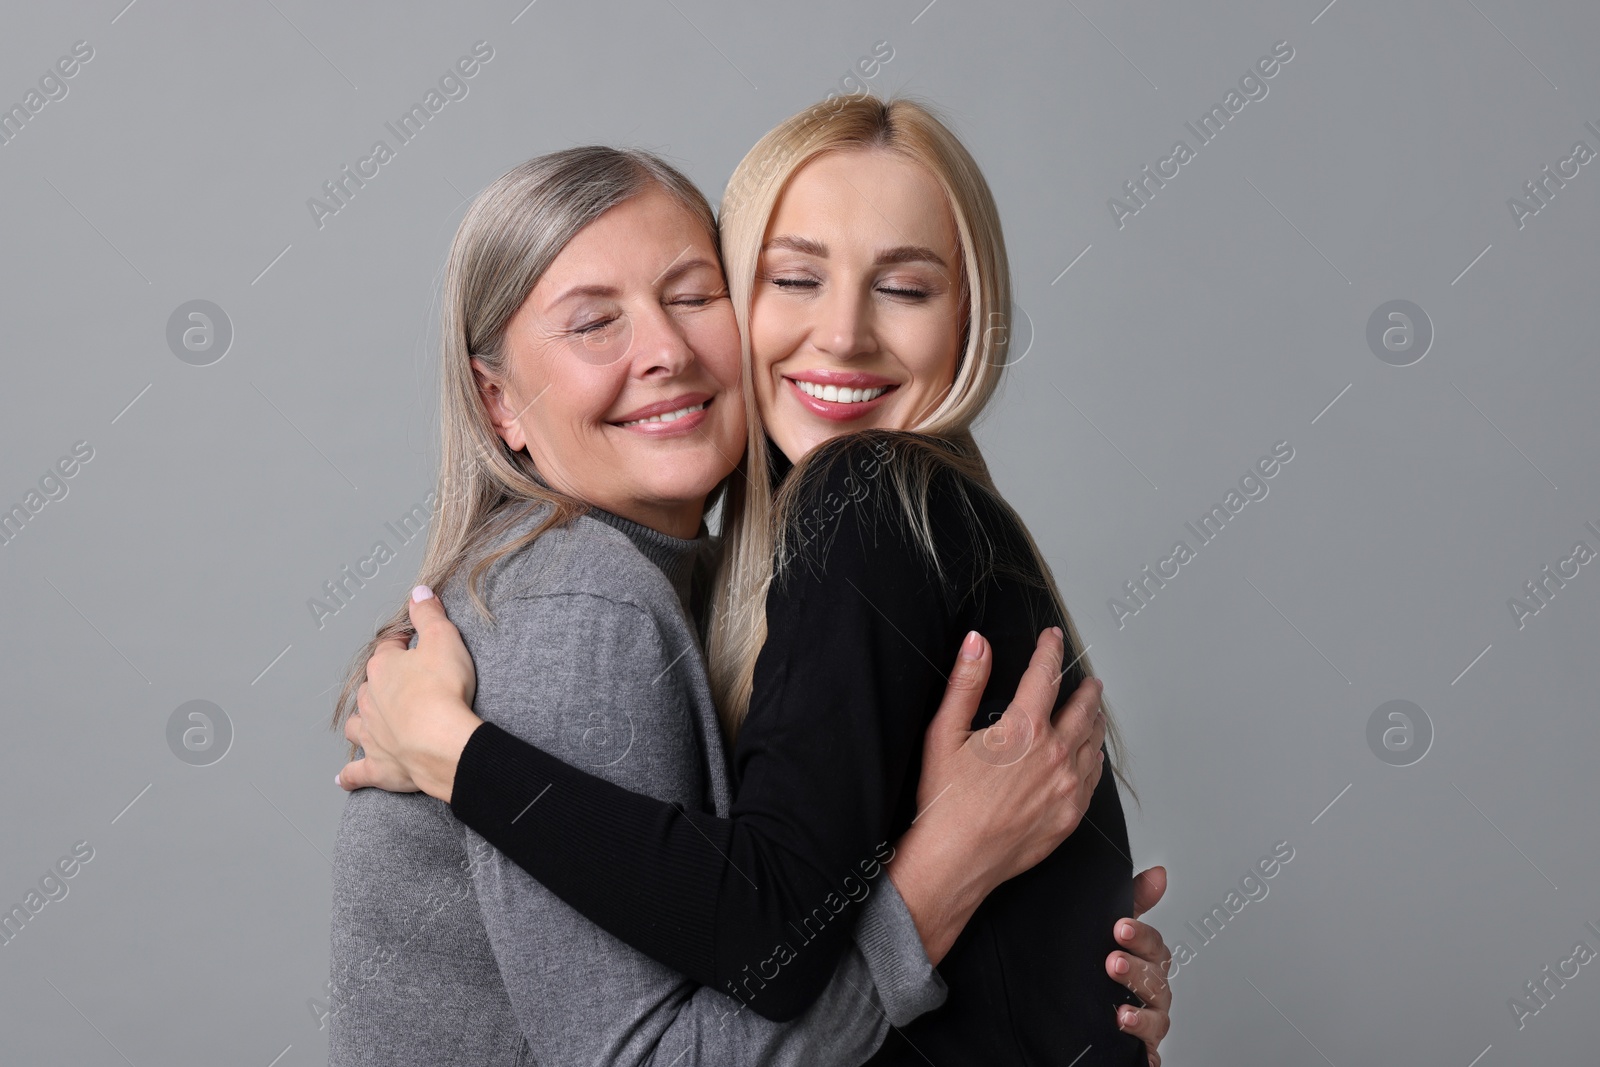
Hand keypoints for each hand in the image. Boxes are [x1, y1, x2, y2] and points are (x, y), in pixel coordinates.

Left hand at [336, 585, 483, 802]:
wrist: (441, 741)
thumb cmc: (443, 691)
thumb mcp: (444, 639)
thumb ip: (428, 614)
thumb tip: (418, 592)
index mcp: (383, 668)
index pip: (389, 648)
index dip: (404, 644)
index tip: (415, 643)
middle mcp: (370, 700)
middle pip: (371, 686)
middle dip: (384, 683)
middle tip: (407, 684)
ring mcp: (371, 734)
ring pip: (357, 724)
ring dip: (362, 722)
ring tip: (370, 722)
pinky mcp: (378, 765)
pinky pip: (357, 771)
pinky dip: (350, 774)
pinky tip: (343, 777)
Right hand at [887, 627, 1106, 963]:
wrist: (956, 860)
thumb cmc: (946, 801)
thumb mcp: (944, 733)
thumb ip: (966, 683)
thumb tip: (977, 643)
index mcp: (1024, 730)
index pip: (1045, 675)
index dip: (1050, 650)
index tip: (1053, 638)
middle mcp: (1054, 756)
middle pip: (1083, 708)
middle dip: (1086, 688)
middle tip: (1088, 679)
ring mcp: (1067, 788)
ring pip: (1093, 742)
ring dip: (1094, 721)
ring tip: (1093, 712)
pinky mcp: (1070, 815)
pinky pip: (1093, 779)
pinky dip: (1094, 759)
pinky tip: (1090, 757)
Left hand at [1108, 866, 1171, 1065]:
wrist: (1082, 1011)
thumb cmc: (1106, 966)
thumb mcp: (1113, 930)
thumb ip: (1134, 901)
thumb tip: (1158, 874)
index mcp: (1148, 959)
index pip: (1152, 945)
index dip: (1139, 936)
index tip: (1119, 928)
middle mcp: (1153, 989)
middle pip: (1156, 979)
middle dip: (1135, 971)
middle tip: (1112, 962)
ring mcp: (1149, 1017)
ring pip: (1156, 1016)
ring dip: (1139, 1012)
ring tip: (1120, 1011)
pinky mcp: (1141, 1045)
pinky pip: (1147, 1049)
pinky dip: (1140, 1041)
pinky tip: (1126, 1034)